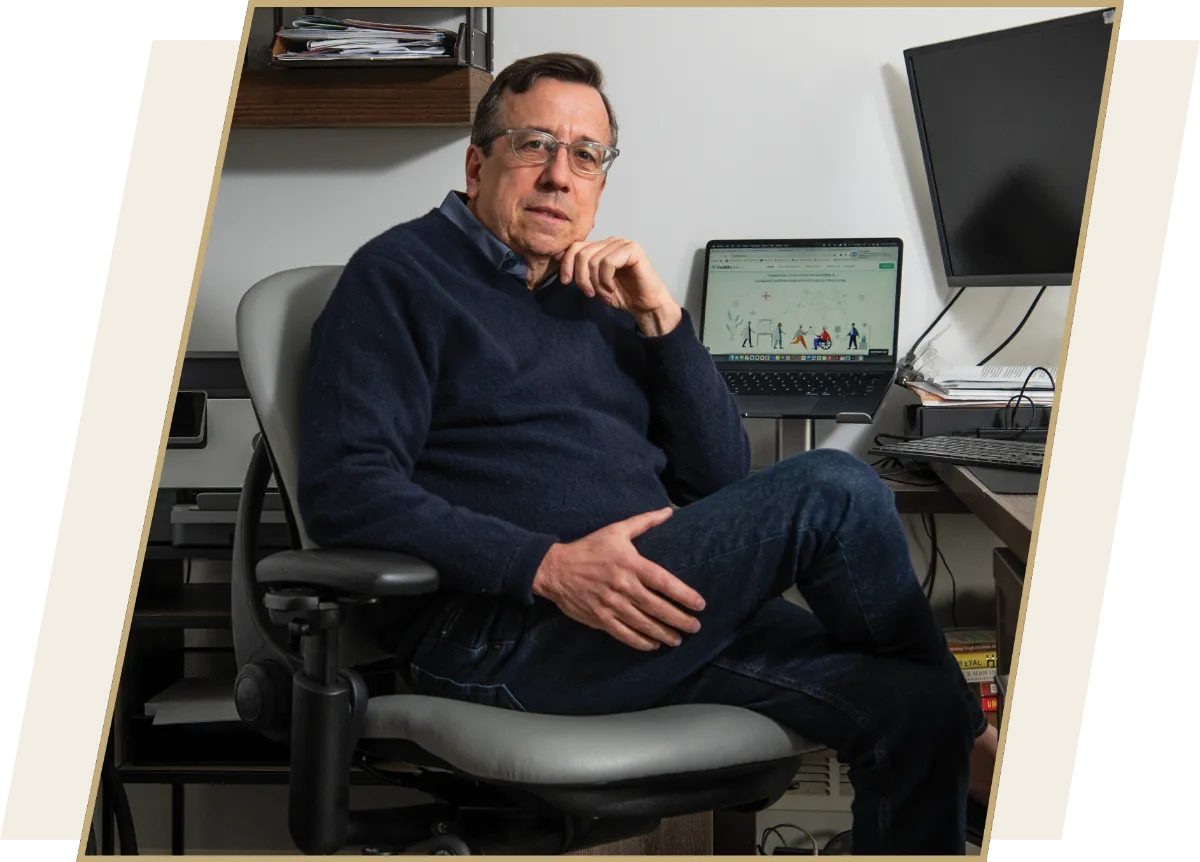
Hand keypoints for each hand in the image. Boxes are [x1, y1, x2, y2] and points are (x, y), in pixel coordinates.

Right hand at [532, 508, 705, 650]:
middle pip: (658, 607)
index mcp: (630, 564)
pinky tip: (654, 645)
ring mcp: (611, 605)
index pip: (664, 582)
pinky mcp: (600, 619)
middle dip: (680, 620)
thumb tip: (668, 511)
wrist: (555, 569)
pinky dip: (641, 642)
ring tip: (678, 639)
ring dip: (664, 634)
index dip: (684, 595)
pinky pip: (625, 634)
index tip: (700, 604)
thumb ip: (645, 522)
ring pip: (644, 624)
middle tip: (695, 627)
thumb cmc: (589, 548)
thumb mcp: (616, 530)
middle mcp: (623, 586)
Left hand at [556, 238, 682, 335]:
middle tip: (590, 294)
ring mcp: (622, 243)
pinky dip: (606, 280)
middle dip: (582, 278)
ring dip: (596, 283)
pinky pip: (608, 262)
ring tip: (605, 294)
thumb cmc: (622, 295)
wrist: (646, 306)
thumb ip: (580, 270)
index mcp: (601, 247)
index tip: (566, 282)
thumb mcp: (593, 283)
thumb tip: (557, 256)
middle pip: (581, 253)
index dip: (566, 263)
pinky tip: (613, 288)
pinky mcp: (633, 249)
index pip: (575, 246)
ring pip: (594, 260)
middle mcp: (611, 241)